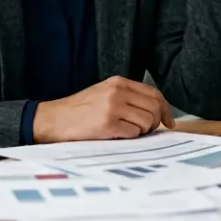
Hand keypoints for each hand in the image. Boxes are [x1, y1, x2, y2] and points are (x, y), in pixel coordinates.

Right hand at [32, 76, 175, 142]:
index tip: (168, 122)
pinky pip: (133, 133)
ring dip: (141, 131)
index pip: (154, 93)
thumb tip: (156, 111)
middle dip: (154, 123)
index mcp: (118, 82)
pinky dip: (129, 138)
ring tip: (125, 132)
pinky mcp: (107, 124)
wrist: (53, 119)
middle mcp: (117, 92)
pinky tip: (116, 136)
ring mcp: (112, 107)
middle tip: (144, 130)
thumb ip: (127, 97)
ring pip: (146, 121)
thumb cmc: (79, 110)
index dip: (165, 109)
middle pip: (154, 108)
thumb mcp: (104, 93)